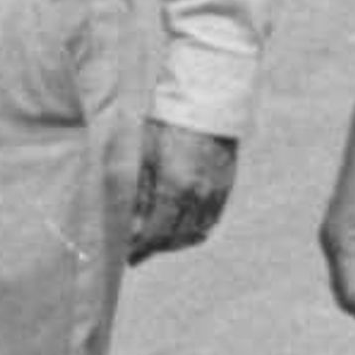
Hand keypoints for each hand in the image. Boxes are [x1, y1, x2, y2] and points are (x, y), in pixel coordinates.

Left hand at [127, 120, 237, 263]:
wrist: (204, 101)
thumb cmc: (166, 124)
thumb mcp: (144, 156)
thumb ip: (140, 195)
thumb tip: (133, 227)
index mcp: (175, 187)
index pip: (155, 232)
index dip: (140, 247)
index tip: (128, 253)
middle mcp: (199, 195)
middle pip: (176, 237)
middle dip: (155, 247)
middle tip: (138, 252)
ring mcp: (216, 192)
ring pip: (196, 233)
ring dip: (175, 242)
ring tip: (157, 242)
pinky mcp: (226, 186)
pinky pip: (211, 220)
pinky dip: (195, 230)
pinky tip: (181, 229)